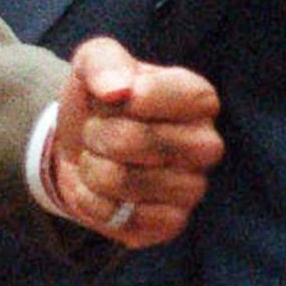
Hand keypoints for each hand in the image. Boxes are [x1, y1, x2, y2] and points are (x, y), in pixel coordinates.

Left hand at [46, 37, 221, 248]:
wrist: (79, 147)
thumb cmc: (99, 99)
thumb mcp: (93, 61)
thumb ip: (103, 61)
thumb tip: (117, 90)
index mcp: (199, 98)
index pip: (168, 97)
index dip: (127, 98)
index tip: (112, 96)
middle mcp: (206, 145)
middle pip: (136, 141)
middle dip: (97, 133)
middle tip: (97, 130)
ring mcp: (192, 188)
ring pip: (122, 180)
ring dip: (92, 167)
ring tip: (99, 158)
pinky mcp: (170, 224)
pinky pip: (120, 217)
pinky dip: (92, 201)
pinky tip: (99, 189)